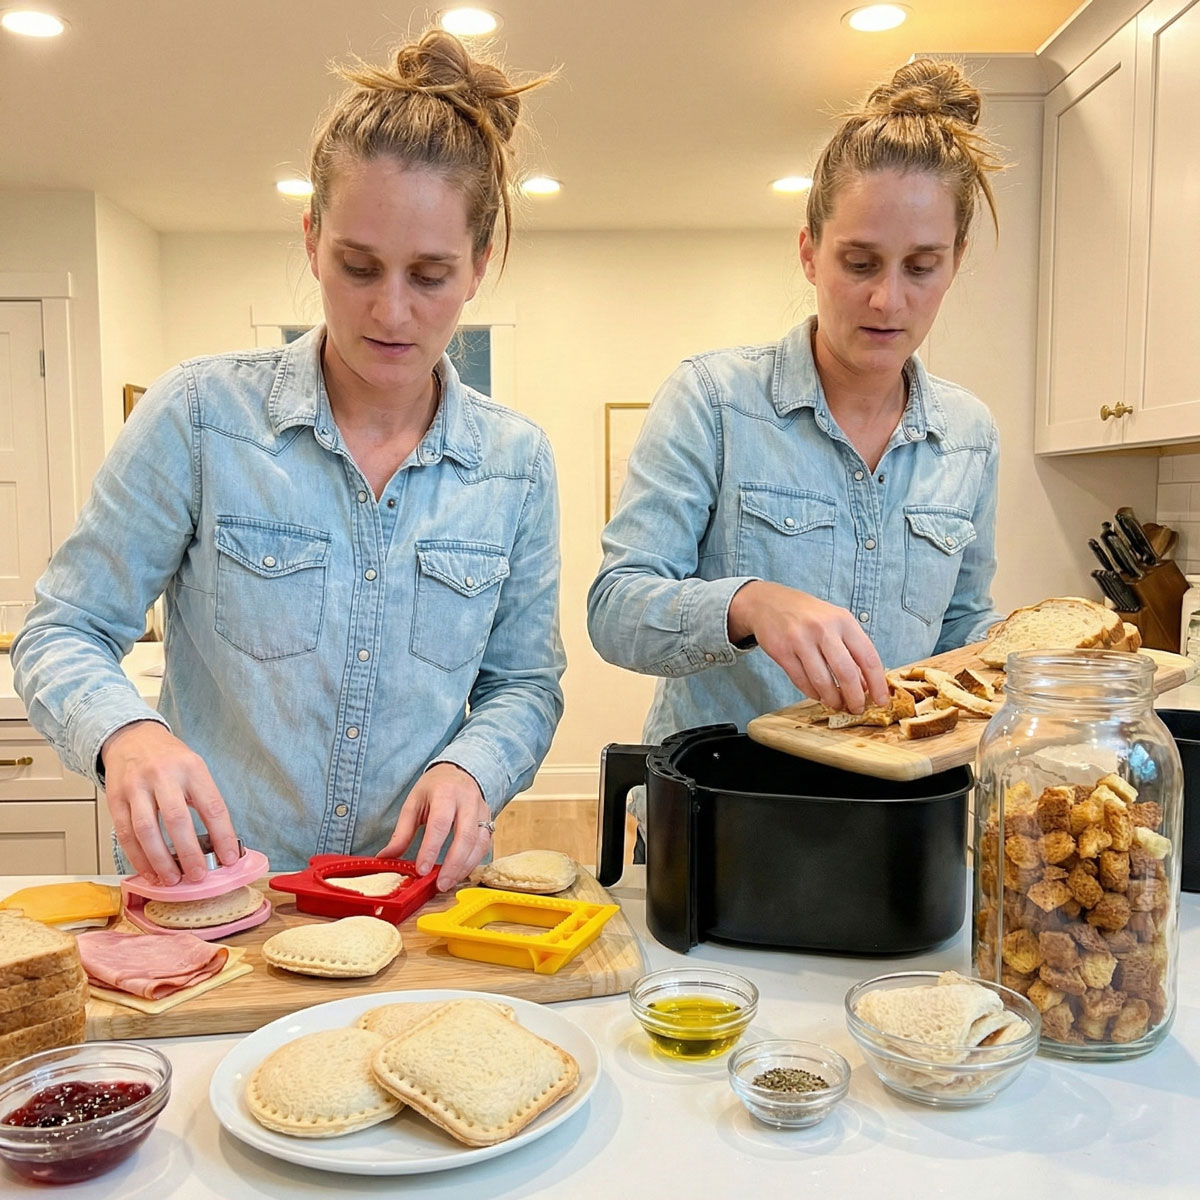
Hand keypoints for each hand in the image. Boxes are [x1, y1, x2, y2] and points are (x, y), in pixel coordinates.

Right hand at [100, 720, 239, 885]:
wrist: (132, 737)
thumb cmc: (168, 758)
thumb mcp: (194, 768)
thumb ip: (204, 800)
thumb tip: (218, 843)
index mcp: (192, 768)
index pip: (212, 806)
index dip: (223, 835)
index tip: (230, 858)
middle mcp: (163, 776)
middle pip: (177, 819)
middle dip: (188, 853)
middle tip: (197, 875)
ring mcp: (136, 787)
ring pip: (146, 829)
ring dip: (159, 860)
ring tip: (172, 880)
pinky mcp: (115, 798)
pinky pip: (125, 833)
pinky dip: (137, 857)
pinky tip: (148, 871)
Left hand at [377, 763, 491, 890]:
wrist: (458, 772)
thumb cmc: (434, 788)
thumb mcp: (413, 803)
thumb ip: (401, 832)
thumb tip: (385, 858)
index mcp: (445, 792)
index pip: (440, 824)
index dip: (431, 849)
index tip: (422, 870)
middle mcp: (468, 800)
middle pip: (465, 836)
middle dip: (453, 864)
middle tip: (440, 884)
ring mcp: (482, 810)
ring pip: (479, 843)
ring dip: (464, 867)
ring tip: (448, 882)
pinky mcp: (489, 820)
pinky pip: (485, 845)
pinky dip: (473, 862)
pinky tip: (460, 873)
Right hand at [727, 580, 889, 711]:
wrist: (768, 602)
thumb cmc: (807, 614)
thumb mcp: (835, 622)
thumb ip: (851, 649)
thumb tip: (865, 684)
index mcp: (843, 621)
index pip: (868, 657)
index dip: (877, 684)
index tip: (881, 700)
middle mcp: (823, 629)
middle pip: (846, 673)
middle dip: (855, 698)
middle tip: (857, 709)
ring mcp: (800, 640)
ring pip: (822, 681)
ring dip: (833, 700)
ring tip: (837, 705)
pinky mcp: (781, 651)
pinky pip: (801, 681)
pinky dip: (813, 693)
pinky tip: (818, 695)